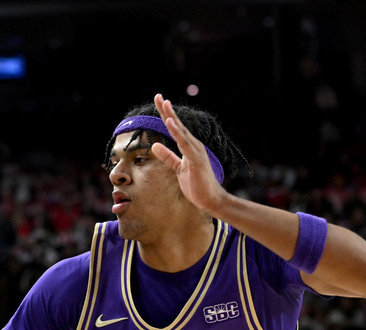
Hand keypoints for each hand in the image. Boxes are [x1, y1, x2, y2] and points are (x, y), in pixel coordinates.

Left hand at [150, 93, 224, 212]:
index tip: (158, 102)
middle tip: (158, 95)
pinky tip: (170, 123)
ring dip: (172, 117)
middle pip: (177, 124)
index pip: (174, 128)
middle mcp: (193, 145)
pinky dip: (177, 133)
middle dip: (167, 110)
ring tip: (164, 103)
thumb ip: (168, 156)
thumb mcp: (178, 168)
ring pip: (181, 131)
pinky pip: (184, 144)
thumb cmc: (196, 184)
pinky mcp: (196, 160)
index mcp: (188, 146)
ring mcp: (195, 151)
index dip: (166, 115)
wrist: (210, 199)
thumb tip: (155, 145)